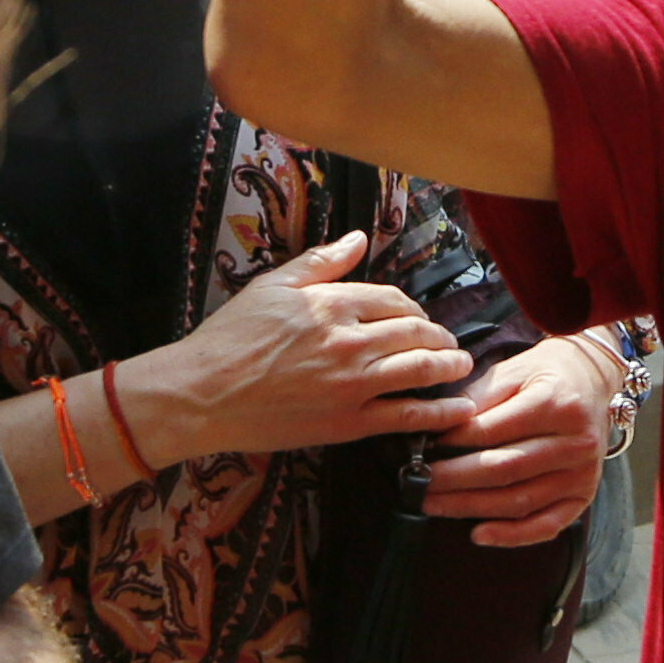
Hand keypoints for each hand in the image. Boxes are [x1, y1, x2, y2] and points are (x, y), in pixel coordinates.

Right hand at [139, 232, 469, 461]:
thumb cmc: (229, 339)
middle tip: (448, 341)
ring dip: (449, 365)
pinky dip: (439, 413)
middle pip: (415, 332)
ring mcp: (353, 384)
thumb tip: (357, 239)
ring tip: (461, 365)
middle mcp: (351, 341)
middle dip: (439, 335)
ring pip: (420, 369)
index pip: (394, 300)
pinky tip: (458, 410)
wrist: (203, 394)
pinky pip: (407, 416)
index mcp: (332, 303)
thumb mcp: (271, 286)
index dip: (413, 308)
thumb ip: (320, 262)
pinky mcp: (349, 423)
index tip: (417, 316)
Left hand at [417, 333, 618, 547]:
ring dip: (471, 508)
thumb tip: (438, 430)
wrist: (594, 381)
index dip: (452, 444)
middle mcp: (575, 442)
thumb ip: (477, 399)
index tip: (422, 451)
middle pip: (504, 470)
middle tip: (419, 483)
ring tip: (433, 505)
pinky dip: (512, 535)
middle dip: (454, 480)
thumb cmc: (545, 375)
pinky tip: (478, 534)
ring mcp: (583, 473)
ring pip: (519, 500)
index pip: (492, 431)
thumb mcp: (512, 371)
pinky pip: (546, 525)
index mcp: (555, 404)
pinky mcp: (584, 495)